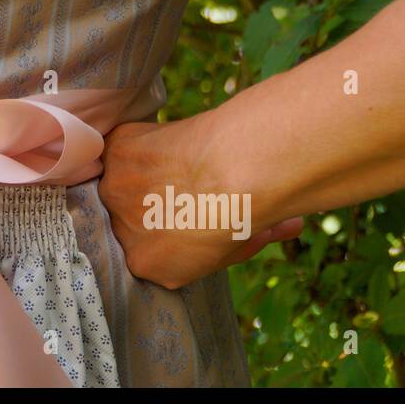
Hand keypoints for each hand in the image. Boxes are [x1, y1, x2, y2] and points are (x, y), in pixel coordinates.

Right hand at [98, 116, 302, 289]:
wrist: (232, 173)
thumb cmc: (243, 214)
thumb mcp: (242, 244)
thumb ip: (247, 241)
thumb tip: (290, 226)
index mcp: (145, 265)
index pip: (148, 250)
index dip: (170, 230)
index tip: (191, 214)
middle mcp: (119, 232)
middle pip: (129, 215)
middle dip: (154, 202)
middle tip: (190, 185)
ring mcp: (114, 189)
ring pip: (124, 178)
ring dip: (146, 169)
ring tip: (186, 157)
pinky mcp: (117, 150)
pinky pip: (124, 145)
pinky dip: (144, 140)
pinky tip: (171, 138)